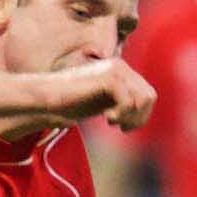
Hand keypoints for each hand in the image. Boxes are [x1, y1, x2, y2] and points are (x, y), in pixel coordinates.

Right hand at [42, 59, 156, 130]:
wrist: (46, 98)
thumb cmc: (68, 102)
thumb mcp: (101, 102)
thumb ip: (119, 102)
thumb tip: (141, 112)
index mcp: (120, 72)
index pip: (147, 94)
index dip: (141, 115)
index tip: (124, 128)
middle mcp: (120, 68)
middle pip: (149, 96)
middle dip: (138, 117)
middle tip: (121, 128)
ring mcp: (115, 71)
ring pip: (142, 98)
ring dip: (130, 116)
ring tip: (112, 122)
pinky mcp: (107, 79)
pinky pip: (128, 100)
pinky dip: (121, 114)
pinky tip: (106, 118)